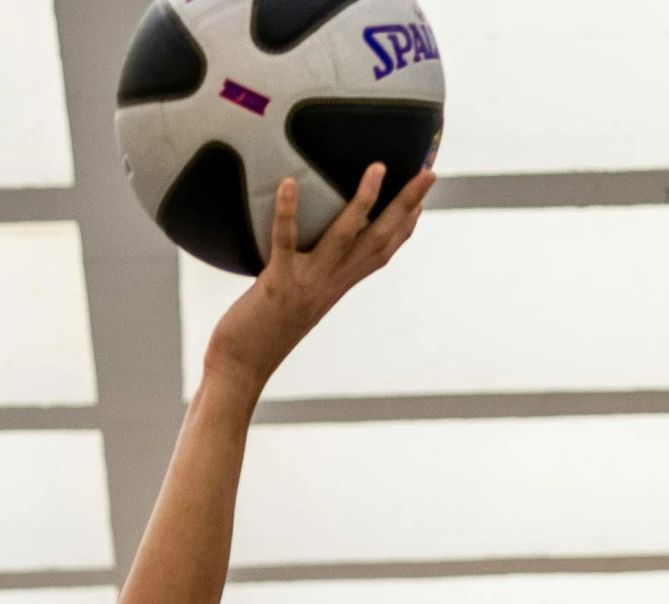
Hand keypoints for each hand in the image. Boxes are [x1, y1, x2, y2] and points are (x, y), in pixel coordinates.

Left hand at [205, 166, 432, 397]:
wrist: (241, 369)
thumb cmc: (259, 334)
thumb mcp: (294, 299)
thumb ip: (306, 275)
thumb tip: (303, 249)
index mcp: (336, 287)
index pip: (380, 254)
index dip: (404, 226)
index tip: (421, 199)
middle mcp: (330, 284)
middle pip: (378, 241)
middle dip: (406, 206)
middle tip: (428, 174)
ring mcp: (307, 284)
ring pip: (344, 238)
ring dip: (364, 202)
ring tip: (378, 168)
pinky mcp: (277, 284)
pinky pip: (284, 241)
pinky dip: (287, 212)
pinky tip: (289, 183)